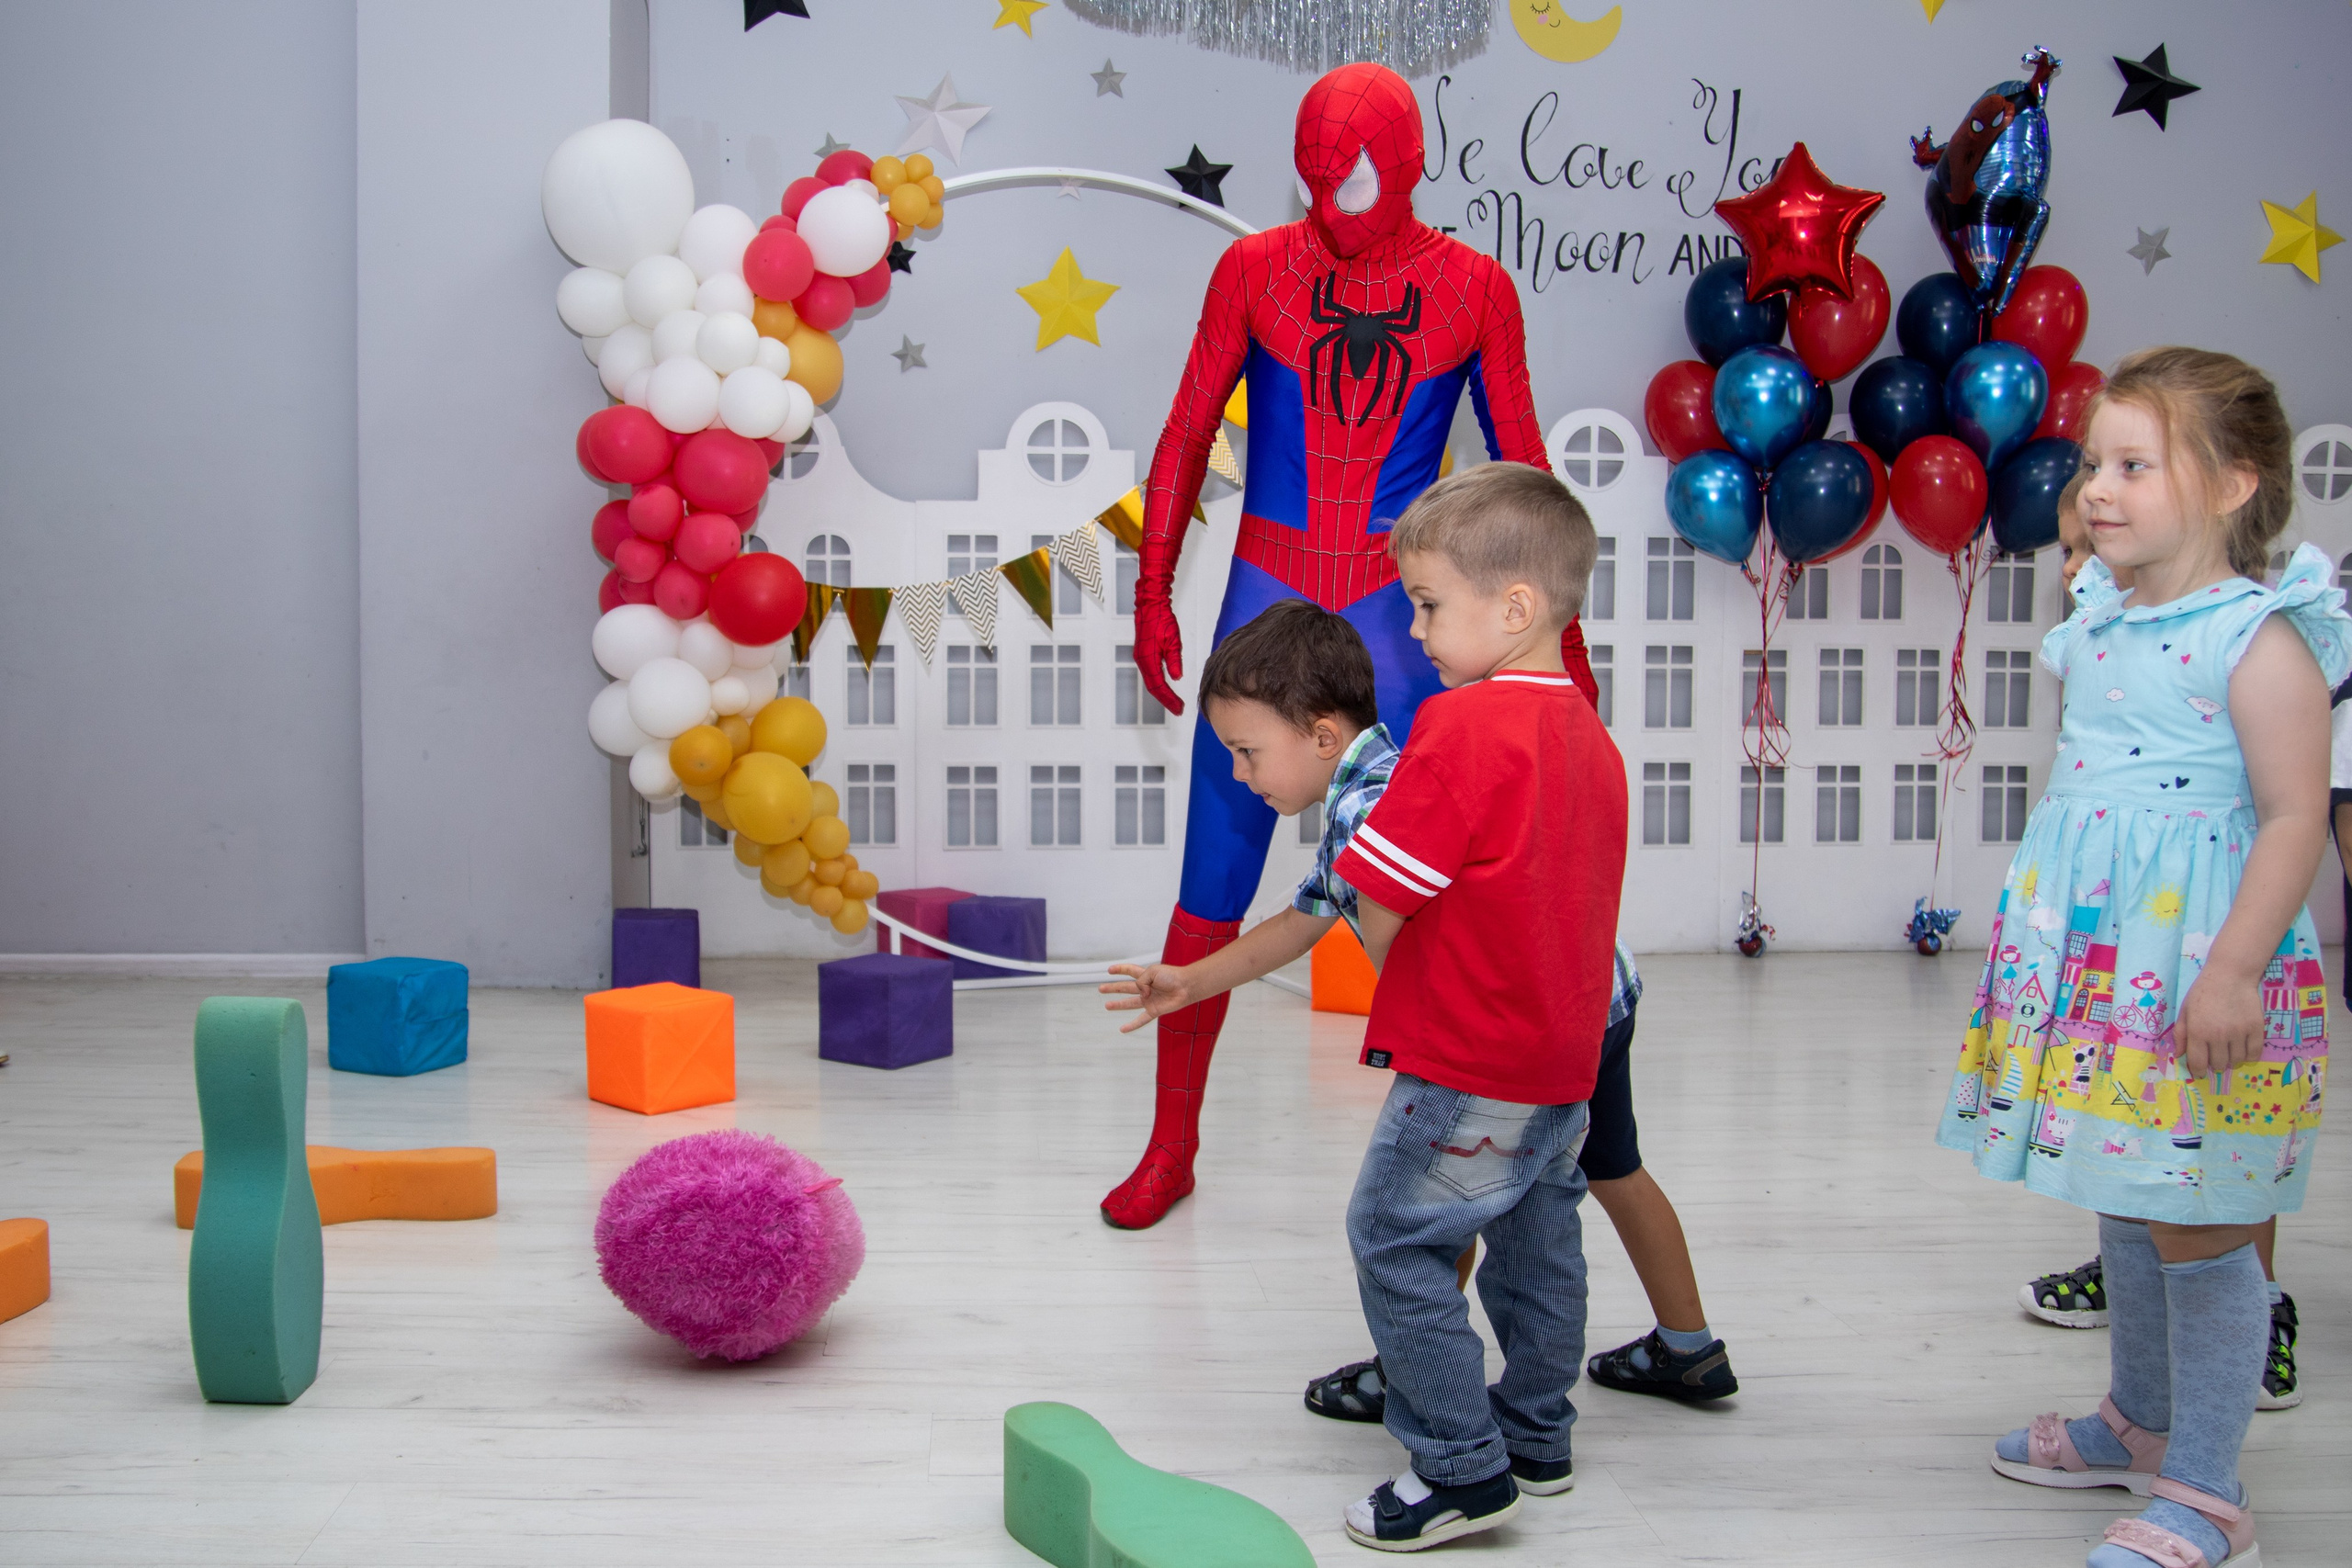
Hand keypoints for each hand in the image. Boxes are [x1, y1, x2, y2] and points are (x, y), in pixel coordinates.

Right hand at [1100, 962, 1195, 1033]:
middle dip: (1113, 988)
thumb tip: (1140, 995)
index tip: (1109, 970)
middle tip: (1101, 989)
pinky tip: (1123, 1029)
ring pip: (1130, 1003)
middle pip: (1126, 988)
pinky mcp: (1154, 1010)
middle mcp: (1146, 988)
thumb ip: (1141, 982)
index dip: (1120, 969)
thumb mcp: (1152, 972)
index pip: (1130, 971)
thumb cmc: (1172, 976)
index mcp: (1146, 975)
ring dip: (1118, 1004)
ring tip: (1107, 1005)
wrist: (1186, 987)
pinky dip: (1132, 1025)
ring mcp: (1149, 1000)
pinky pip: (1141, 1019)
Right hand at [1132, 601, 1184, 715]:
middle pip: (1153, 687)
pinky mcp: (1143, 654)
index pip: (1159, 686)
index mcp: (1148, 660)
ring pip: (1151, 682)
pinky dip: (1159, 683)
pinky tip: (1166, 686)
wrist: (1151, 605)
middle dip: (1166, 700)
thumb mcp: (1173, 641)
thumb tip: (1177, 677)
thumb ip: (1174, 660)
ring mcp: (1141, 658)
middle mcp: (1142, 661)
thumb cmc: (1161, 619)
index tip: (1179, 708)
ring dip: (1162, 693)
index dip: (1169, 699)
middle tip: (1178, 709)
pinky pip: (1150, 674)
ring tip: (1174, 702)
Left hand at [2175, 964, 2266, 1078]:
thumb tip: (2179, 1055)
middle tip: (2215, 1056)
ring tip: (2228, 1050)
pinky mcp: (2256, 1029)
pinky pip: (2255, 1054)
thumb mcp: (2185, 1011)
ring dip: (2232, 1060)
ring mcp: (2239, 1033)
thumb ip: (2180, 1034)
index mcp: (2198, 1032)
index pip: (2198, 1063)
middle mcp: (2218, 1035)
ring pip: (2237, 1061)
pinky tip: (2243, 1049)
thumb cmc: (2203, 992)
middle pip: (2219, 1064)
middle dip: (2215, 1064)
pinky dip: (2249, 1056)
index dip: (2198, 1071)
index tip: (2200, 1072)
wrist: (2230, 975)